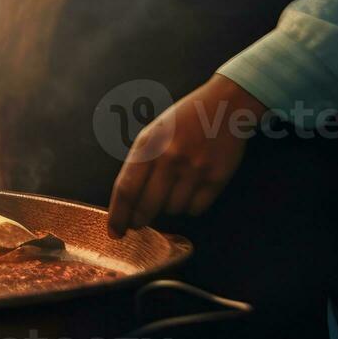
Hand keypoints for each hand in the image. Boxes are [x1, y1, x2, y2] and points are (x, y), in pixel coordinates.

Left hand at [107, 74, 263, 236]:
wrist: (223, 107)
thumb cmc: (181, 122)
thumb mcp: (152, 134)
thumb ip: (140, 163)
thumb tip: (127, 201)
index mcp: (148, 146)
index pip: (126, 189)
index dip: (118, 215)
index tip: (114, 231)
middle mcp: (169, 158)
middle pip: (147, 206)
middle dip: (139, 220)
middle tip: (138, 223)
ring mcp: (194, 169)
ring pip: (172, 210)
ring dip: (168, 208)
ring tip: (173, 190)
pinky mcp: (216, 178)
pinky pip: (196, 208)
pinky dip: (190, 206)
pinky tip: (191, 190)